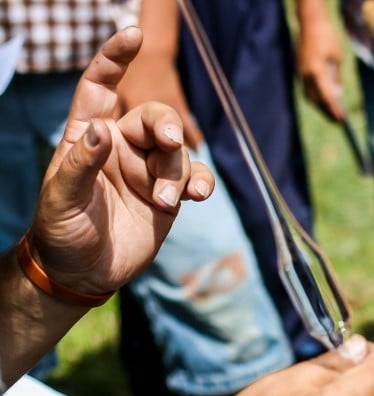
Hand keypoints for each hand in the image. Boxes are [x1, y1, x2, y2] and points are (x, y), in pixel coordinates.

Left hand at [28, 27, 213, 295]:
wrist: (84, 273)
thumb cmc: (61, 232)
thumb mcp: (61, 199)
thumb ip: (80, 164)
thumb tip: (101, 131)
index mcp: (87, 137)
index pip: (99, 87)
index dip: (113, 59)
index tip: (132, 34)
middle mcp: (120, 147)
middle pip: (152, 118)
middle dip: (166, 126)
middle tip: (171, 142)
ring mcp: (148, 170)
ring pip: (177, 152)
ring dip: (178, 173)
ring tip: (166, 201)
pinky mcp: (169, 195)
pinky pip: (195, 178)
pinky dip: (202, 183)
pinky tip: (199, 196)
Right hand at [298, 2, 345, 120]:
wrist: (310, 21)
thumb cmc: (327, 36)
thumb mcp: (336, 58)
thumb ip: (335, 77)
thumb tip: (337, 94)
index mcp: (316, 71)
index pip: (327, 96)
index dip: (334, 109)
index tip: (342, 120)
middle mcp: (306, 74)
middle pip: (316, 100)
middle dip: (327, 111)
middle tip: (339, 121)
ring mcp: (301, 72)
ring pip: (310, 96)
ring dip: (321, 106)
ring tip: (332, 114)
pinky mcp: (301, 69)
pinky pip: (308, 88)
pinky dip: (317, 97)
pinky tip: (325, 101)